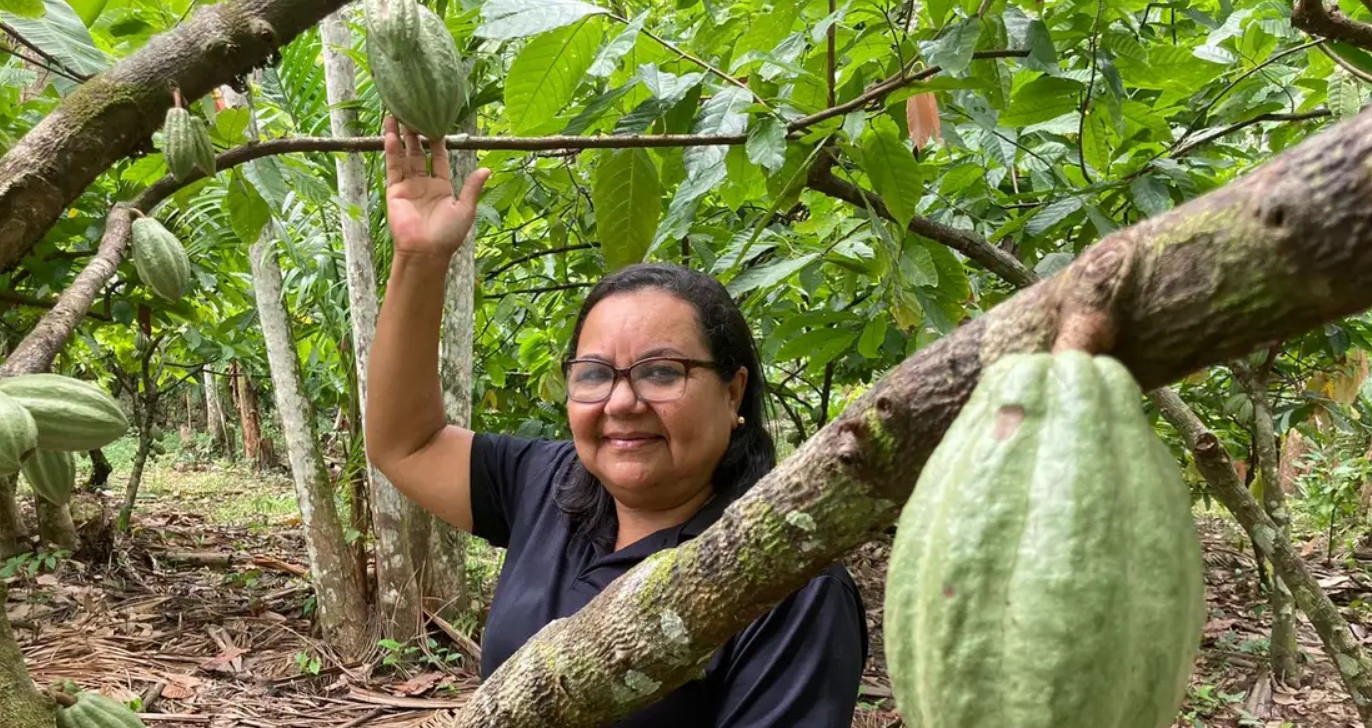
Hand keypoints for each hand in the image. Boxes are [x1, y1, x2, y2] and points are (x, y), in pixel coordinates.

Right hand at [383, 116, 490, 258]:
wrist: (426, 252)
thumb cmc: (448, 234)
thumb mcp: (466, 209)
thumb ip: (472, 187)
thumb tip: (488, 169)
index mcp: (443, 187)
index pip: (439, 158)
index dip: (438, 141)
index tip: (436, 121)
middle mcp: (424, 183)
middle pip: (419, 152)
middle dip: (416, 133)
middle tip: (414, 111)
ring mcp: (409, 186)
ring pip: (404, 155)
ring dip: (400, 136)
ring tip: (396, 114)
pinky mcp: (395, 190)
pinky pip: (393, 167)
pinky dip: (391, 150)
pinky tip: (390, 134)